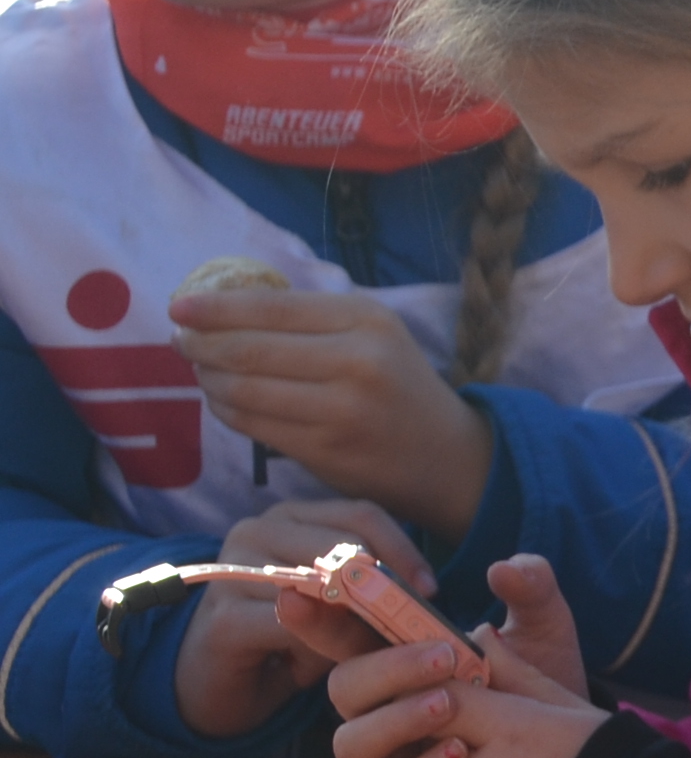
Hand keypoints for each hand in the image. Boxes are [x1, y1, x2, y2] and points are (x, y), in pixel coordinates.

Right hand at [166, 499, 436, 740]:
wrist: (221, 682)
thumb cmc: (290, 637)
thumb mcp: (339, 609)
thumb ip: (373, 591)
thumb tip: (424, 592)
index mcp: (292, 516)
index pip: (361, 516)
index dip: (403, 551)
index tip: (430, 591)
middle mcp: (257, 531)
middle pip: (343, 550)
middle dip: (382, 593)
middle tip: (403, 630)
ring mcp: (232, 570)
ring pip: (321, 591)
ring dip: (347, 630)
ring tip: (346, 654)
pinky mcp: (222, 617)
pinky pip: (292, 631)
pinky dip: (313, 654)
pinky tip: (307, 671)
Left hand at [171, 289, 493, 539]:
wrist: (445, 453)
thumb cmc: (396, 383)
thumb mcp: (372, 332)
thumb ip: (311, 317)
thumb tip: (223, 303)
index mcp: (366, 320)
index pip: (271, 308)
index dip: (215, 307)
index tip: (178, 307)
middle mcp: (357, 361)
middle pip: (249, 350)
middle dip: (201, 345)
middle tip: (181, 341)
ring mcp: (341, 410)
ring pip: (244, 390)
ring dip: (209, 380)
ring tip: (202, 371)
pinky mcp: (326, 449)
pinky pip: (254, 425)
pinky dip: (227, 410)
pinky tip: (224, 401)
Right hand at [326, 558, 605, 757]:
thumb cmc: (541, 694)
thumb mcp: (545, 635)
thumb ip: (532, 592)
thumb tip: (508, 567)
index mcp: (399, 666)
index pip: (346, 636)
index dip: (318, 615)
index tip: (300, 594)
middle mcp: (380, 713)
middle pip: (344, 686)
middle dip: (386, 668)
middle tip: (445, 656)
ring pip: (352, 743)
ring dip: (398, 720)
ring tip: (450, 704)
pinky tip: (460, 752)